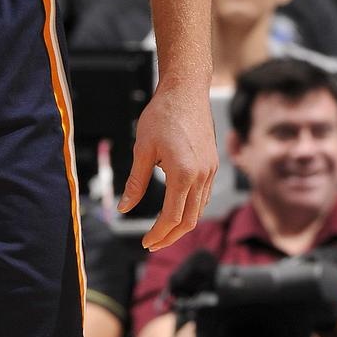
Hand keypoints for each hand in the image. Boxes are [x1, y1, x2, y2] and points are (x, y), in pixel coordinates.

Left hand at [119, 79, 216, 249]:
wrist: (186, 91)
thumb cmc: (162, 115)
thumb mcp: (142, 149)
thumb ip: (135, 182)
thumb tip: (124, 207)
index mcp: (184, 173)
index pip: (172, 217)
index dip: (158, 234)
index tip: (145, 243)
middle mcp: (202, 175)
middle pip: (190, 220)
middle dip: (171, 237)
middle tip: (152, 245)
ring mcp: (211, 170)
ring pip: (199, 210)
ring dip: (182, 225)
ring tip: (162, 232)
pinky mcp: (213, 164)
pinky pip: (204, 196)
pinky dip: (190, 209)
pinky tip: (176, 210)